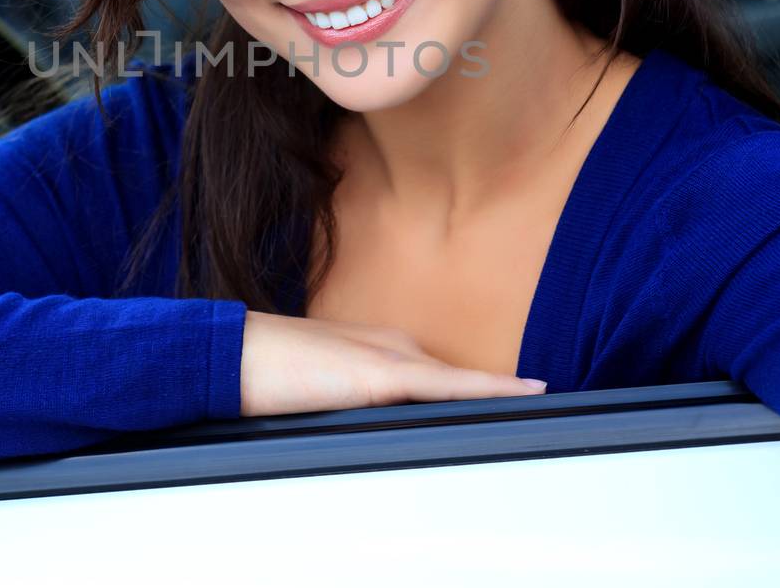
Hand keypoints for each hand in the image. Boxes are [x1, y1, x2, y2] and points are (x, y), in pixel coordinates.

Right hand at [239, 310, 546, 416]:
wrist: (232, 356)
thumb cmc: (263, 377)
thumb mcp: (316, 394)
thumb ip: (348, 406)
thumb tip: (365, 433)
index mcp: (377, 350)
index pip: (441, 373)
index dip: (479, 387)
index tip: (515, 397)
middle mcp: (392, 346)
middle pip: (458, 377)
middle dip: (499, 392)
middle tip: (545, 404)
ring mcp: (392, 357)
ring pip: (463, 379)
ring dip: (504, 392)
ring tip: (547, 401)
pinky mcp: (386, 372)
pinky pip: (453, 383)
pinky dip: (491, 387)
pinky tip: (524, 391)